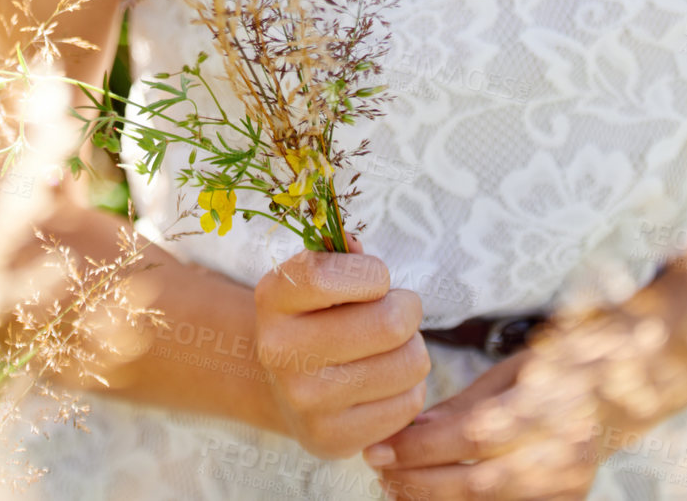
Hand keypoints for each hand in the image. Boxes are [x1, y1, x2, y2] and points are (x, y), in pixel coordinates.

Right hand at [254, 230, 430, 460]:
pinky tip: (385, 380)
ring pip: (408, 363)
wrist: (286, 385)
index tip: (376, 279)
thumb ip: (340, 255)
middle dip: (407, 309)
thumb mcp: (313, 275)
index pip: (331, 277)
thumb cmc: (315, 315)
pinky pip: (408, 404)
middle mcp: (282, 352)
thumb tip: (356, 247)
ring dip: (413, 348)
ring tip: (391, 346)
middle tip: (399, 309)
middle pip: (388, 324)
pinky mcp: (333, 439)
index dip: (373, 273)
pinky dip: (409, 386)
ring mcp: (305, 402)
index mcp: (273, 298)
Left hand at [366, 282, 686, 497]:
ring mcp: (571, 485)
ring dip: (435, 499)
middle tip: (379, 468)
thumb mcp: (513, 369)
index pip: (476, 436)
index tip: (382, 444)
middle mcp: (566, 452)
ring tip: (395, 485)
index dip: (422, 446)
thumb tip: (413, 429)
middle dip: (420, 480)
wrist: (629, 387)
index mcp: (552, 404)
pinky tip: (432, 496)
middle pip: (479, 482)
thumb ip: (466, 403)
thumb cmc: (561, 364)